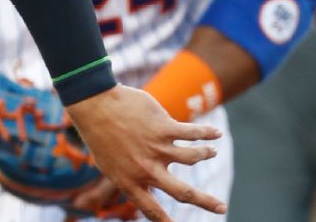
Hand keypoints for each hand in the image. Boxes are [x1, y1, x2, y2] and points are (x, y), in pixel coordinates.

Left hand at [64, 85, 224, 221]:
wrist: (93, 105)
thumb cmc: (99, 134)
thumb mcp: (108, 164)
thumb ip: (129, 178)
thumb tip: (145, 189)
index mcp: (130, 182)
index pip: (152, 209)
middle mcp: (146, 169)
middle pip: (182, 192)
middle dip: (206, 202)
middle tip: (222, 208)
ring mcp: (157, 148)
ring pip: (192, 157)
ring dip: (205, 154)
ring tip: (212, 152)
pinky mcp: (163, 128)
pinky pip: (192, 133)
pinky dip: (207, 134)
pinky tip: (216, 134)